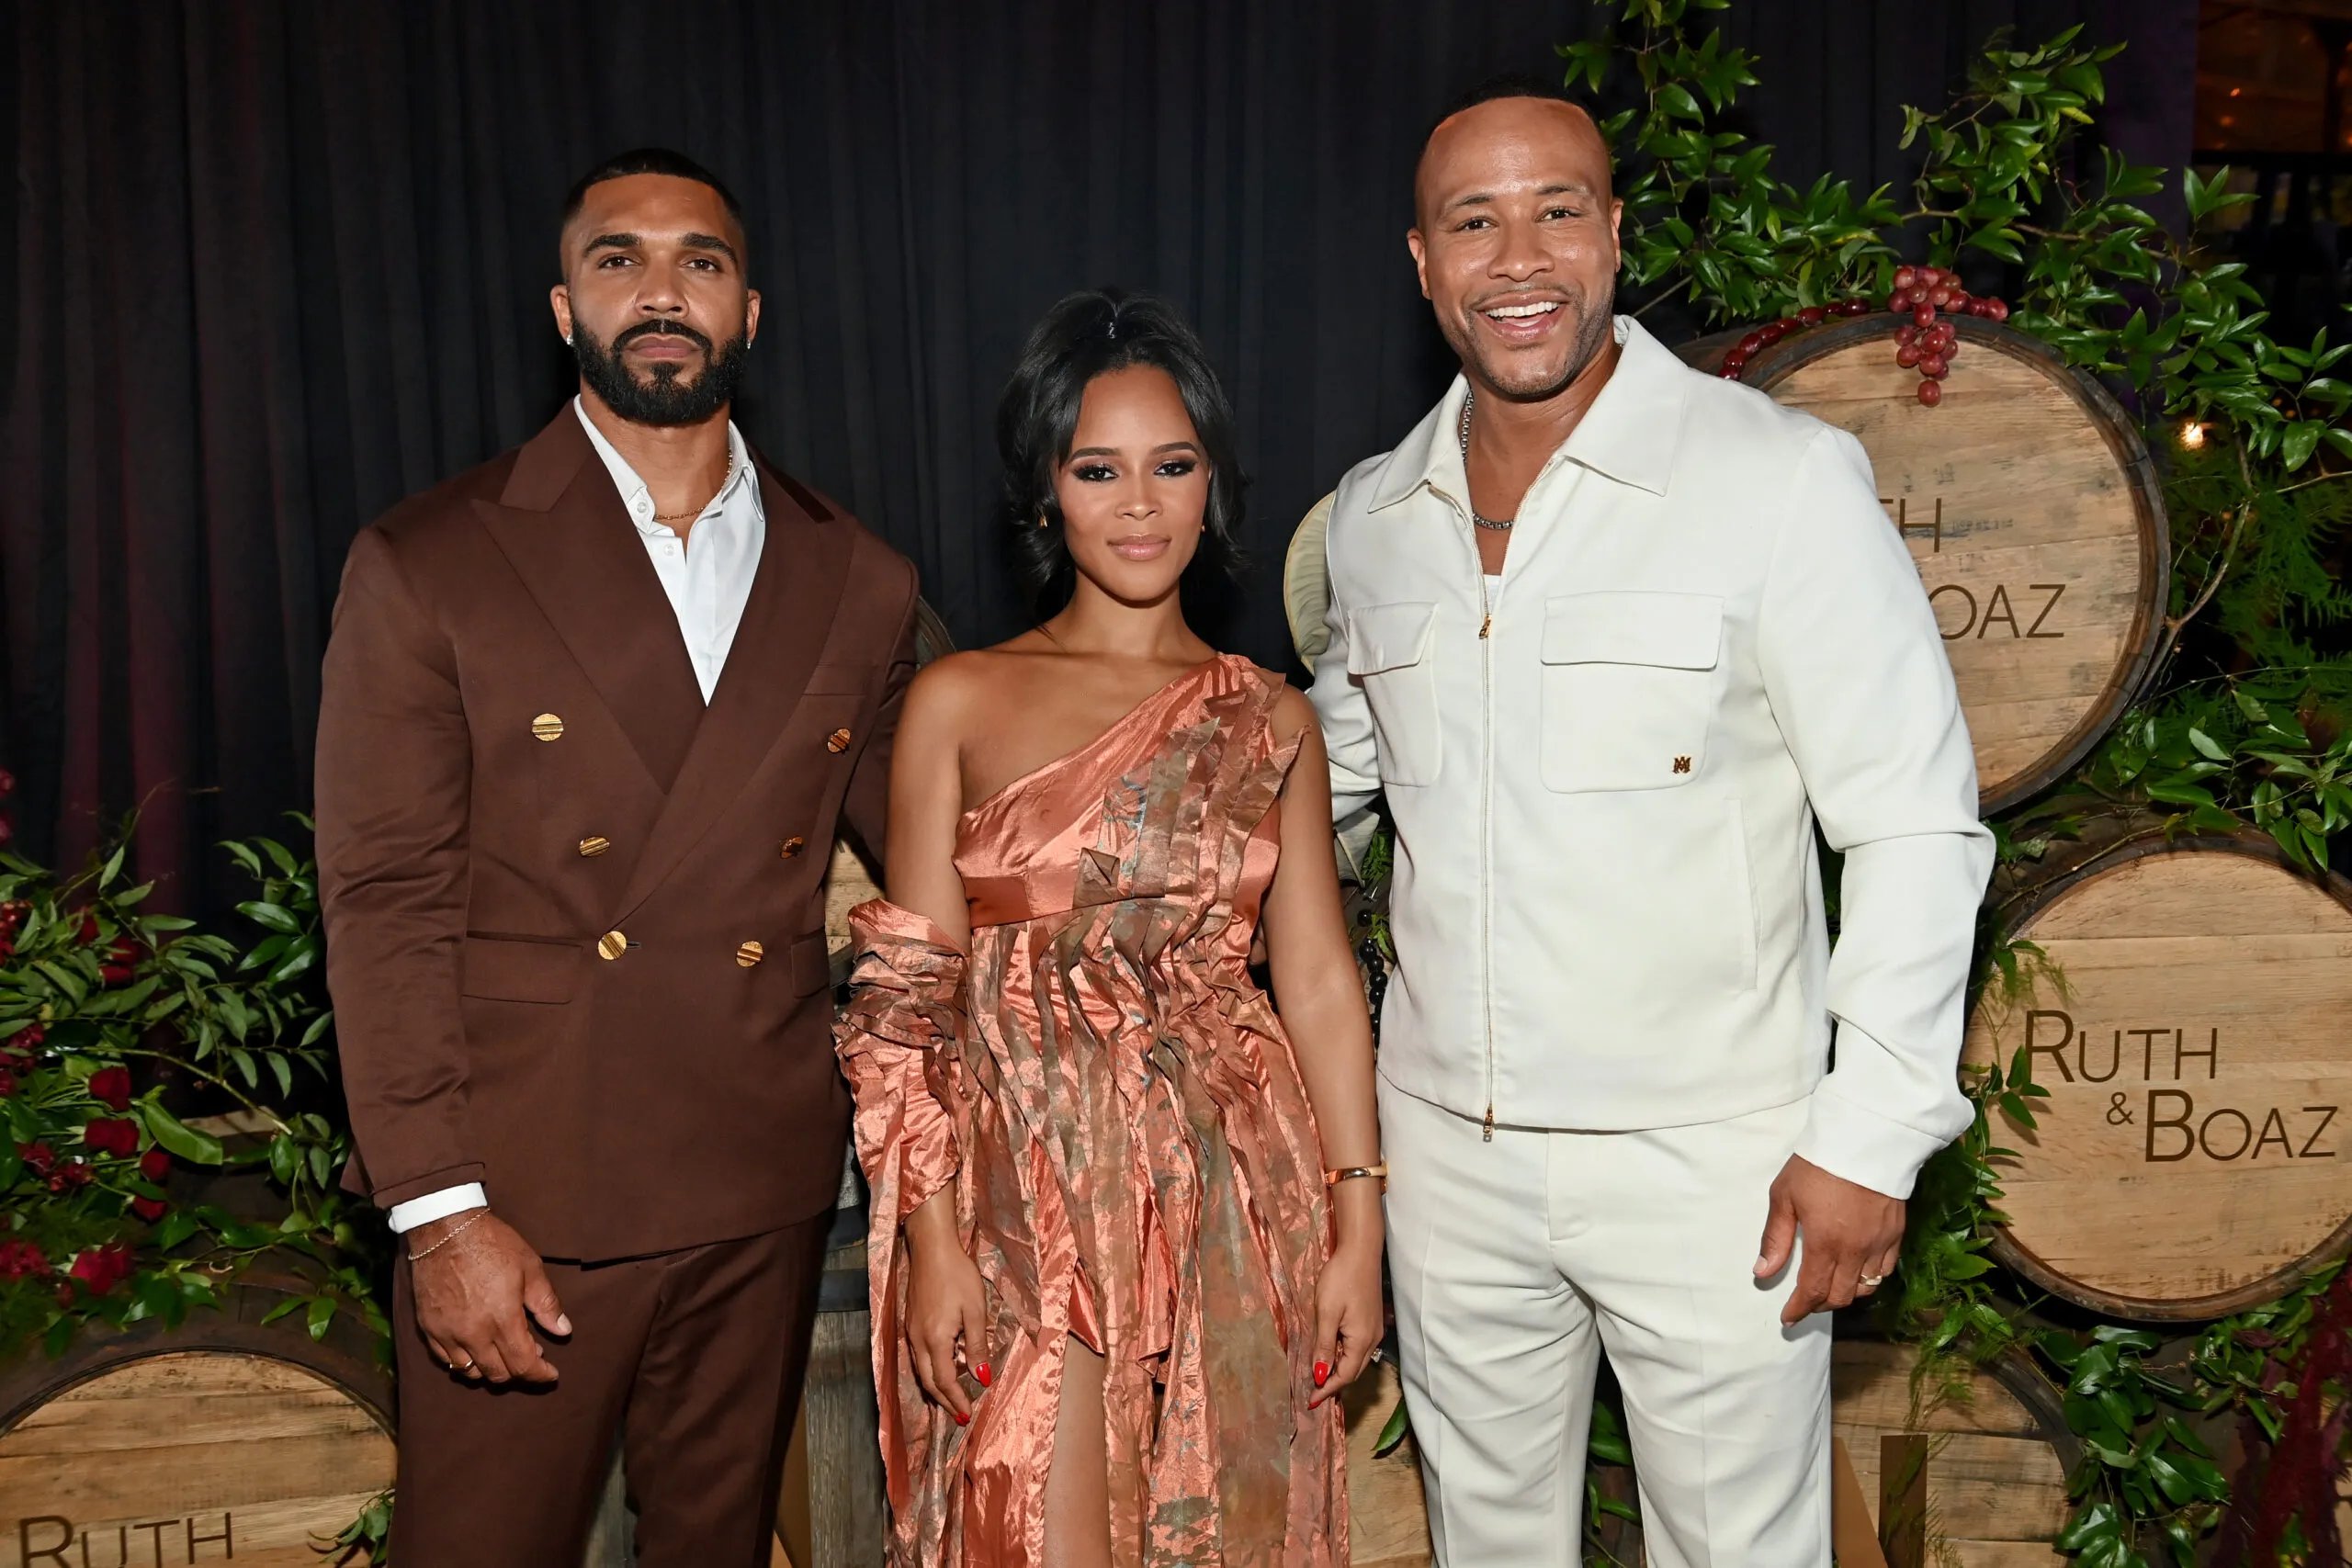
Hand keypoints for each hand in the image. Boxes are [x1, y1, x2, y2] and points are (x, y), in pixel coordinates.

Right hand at [407, 1208, 569, 1383]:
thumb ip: (547, 1305)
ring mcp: (447, 1333)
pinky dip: (463, 1361)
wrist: (445, 1228)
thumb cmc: (493, 1244)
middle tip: (531, 1356)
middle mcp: (473, 1333)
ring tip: (504, 1352)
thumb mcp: (530, 1268)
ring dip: (491, 1369)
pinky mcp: (428, 1327)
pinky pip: (445, 1359)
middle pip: (498, 1374)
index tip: (551, 1374)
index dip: (540, 1374)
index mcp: (502, 1320)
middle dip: (519, 1372)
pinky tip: (476, 1348)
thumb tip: (563, 1331)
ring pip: (470, 1372)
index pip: (523, 1365)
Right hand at [904, 1233, 989, 1424]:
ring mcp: (911, 1331)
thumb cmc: (958, 1276)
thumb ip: (977, 1346)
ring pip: (920, 1370)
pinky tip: (940, 1371)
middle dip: (943, 1401)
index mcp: (935, 1340)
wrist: (932, 1248)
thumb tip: (982, 1378)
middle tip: (958, 1416)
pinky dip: (930, 1372)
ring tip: (951, 1400)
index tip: (967, 1416)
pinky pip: (918, 1357)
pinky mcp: (910, 1323)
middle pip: (928, 1381)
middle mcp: (918, 1340)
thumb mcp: (975, 1311)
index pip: (944, 1381)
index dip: (956, 1400)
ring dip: (935, 1388)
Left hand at [1309, 1238, 1383, 1408]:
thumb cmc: (1341, 1279)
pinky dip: (1344, 1357)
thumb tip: (1320, 1375)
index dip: (1327, 1389)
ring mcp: (1374, 1330)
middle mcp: (1372, 1339)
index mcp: (1362, 1340)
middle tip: (1313, 1393)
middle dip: (1333, 1384)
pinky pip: (1357, 1348)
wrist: (1361, 1252)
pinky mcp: (1371, 1320)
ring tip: (1319, 1378)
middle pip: (1353, 1371)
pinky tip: (1332, 1354)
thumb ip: (1324, 1346)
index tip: (1310, 1401)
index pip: (1344, 1375)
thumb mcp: (1327, 1313)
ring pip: (1356, 1360)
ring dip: (1339, 1371)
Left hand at [1755, 1155, 1903, 1325]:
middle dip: (1820, 1305)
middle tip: (1805, 1303)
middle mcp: (1856, 1251)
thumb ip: (1775, 1238)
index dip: (1799, 1309)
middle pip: (1840, 1296)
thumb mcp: (1784, 1196)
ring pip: (1865, 1288)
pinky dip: (1869, 1279)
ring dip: (1845, 1294)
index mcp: (1826, 1243)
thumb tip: (1762, 1273)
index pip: (1813, 1292)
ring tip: (1829, 1288)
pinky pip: (1885, 1271)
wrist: (1865, 1139)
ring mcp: (1880, 1243)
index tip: (1788, 1317)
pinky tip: (1857, 1272)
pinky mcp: (1897, 1233)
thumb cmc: (1818, 1165)